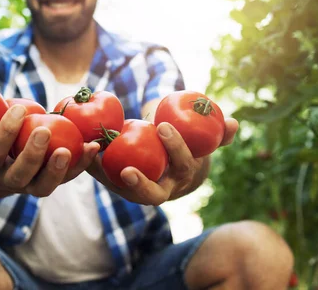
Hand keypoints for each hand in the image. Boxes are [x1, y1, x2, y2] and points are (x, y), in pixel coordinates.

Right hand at [0, 105, 99, 197]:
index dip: (4, 134)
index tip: (17, 108)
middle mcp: (9, 182)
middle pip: (21, 175)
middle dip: (32, 155)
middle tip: (43, 130)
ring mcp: (31, 185)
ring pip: (44, 186)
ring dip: (59, 169)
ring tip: (72, 148)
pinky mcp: (51, 182)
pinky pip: (68, 177)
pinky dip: (82, 164)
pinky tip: (94, 146)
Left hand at [86, 118, 238, 204]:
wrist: (169, 171)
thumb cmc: (186, 151)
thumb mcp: (202, 143)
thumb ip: (218, 134)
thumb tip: (235, 123)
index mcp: (182, 176)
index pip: (182, 164)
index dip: (175, 148)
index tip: (163, 126)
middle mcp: (161, 191)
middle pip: (151, 194)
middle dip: (140, 183)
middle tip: (126, 167)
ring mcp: (138, 192)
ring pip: (121, 190)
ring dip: (105, 175)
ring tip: (92, 154)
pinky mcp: (118, 187)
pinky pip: (105, 179)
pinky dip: (93, 167)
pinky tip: (82, 151)